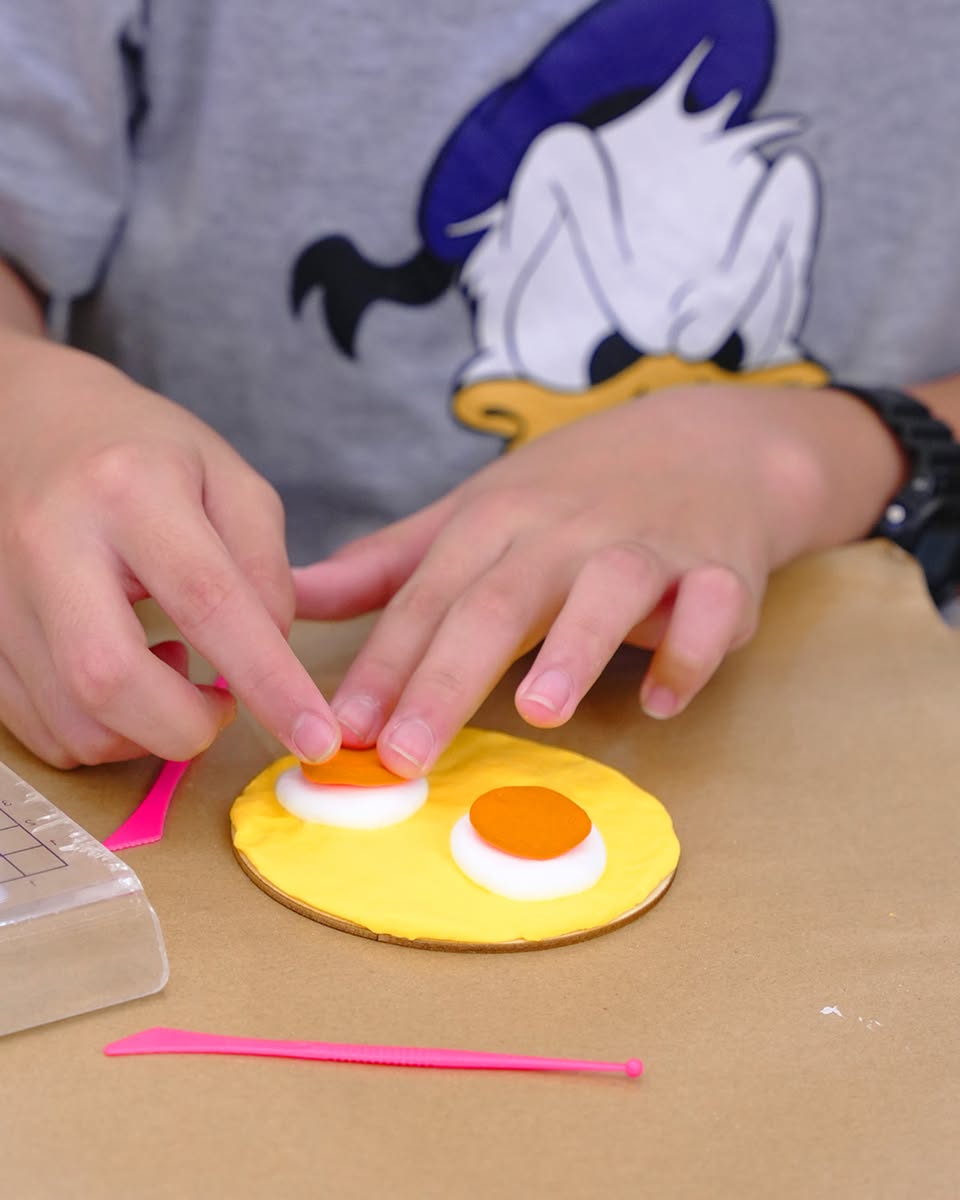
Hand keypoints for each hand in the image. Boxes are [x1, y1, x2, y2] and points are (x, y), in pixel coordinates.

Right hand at [0, 331, 338, 767]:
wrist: (23, 421)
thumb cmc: (140, 453)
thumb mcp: (227, 478)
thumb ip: (265, 566)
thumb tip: (272, 660)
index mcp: (129, 488)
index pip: (208, 601)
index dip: (269, 681)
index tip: (317, 737)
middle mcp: (50, 542)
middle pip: (110, 679)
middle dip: (187, 727)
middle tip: (222, 706)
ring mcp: (0, 594)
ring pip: (72, 721)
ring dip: (145, 734)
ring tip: (170, 672)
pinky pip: (42, 730)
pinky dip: (102, 734)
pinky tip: (125, 680)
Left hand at [295, 384, 902, 775]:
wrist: (708, 442)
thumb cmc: (574, 493)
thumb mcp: (476, 512)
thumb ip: (391, 563)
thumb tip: (296, 596)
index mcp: (495, 520)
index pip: (427, 597)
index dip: (383, 664)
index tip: (339, 730)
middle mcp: (564, 531)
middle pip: (500, 601)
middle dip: (448, 678)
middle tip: (405, 753)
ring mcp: (646, 545)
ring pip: (608, 588)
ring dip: (575, 647)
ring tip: (538, 711)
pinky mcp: (721, 568)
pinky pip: (711, 606)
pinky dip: (692, 648)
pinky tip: (664, 700)